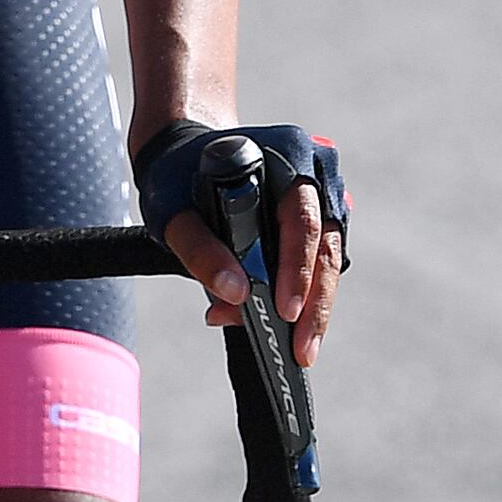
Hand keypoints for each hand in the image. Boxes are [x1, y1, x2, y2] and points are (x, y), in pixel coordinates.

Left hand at [133, 122, 346, 361]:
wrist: (184, 151)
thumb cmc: (177, 177)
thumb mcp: (173, 211)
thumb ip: (199, 250)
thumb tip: (235, 295)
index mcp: (287, 154)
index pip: (301, 221)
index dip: (297, 270)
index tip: (287, 311)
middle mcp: (315, 171)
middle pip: (326, 245)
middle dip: (315, 304)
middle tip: (303, 350)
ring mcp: (323, 192)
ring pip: (329, 256)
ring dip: (315, 304)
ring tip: (299, 347)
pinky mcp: (319, 215)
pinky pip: (319, 257)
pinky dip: (305, 290)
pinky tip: (287, 321)